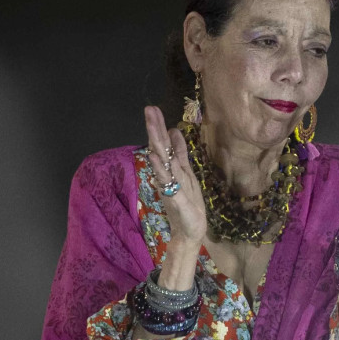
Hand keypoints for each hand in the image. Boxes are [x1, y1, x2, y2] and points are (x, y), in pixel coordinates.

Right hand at [145, 106, 205, 245]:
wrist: (189, 231)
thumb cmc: (188, 204)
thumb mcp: (188, 173)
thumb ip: (180, 153)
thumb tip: (174, 131)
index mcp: (174, 167)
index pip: (165, 143)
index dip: (160, 126)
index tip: (153, 108)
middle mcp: (169, 174)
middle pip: (160, 147)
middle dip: (155, 128)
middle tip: (149, 109)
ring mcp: (169, 185)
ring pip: (161, 160)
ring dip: (156, 142)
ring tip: (151, 125)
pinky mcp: (173, 197)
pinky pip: (165, 181)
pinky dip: (159, 169)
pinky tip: (153, 157)